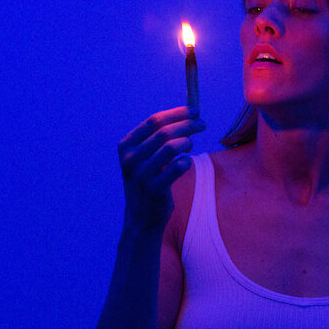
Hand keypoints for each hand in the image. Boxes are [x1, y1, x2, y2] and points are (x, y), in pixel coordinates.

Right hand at [117, 107, 205, 227]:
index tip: (195, 111)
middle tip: (202, 124)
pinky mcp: (154, 188)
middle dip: (188, 124)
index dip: (178, 113)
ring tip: (190, 146)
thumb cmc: (150, 181)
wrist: (142, 218)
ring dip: (188, 142)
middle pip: (165, 131)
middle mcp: (130, 159)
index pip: (154, 120)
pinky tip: (185, 163)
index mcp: (126, 146)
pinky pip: (179, 166)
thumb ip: (160, 137)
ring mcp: (141, 174)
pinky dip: (187, 162)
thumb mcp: (146, 158)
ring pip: (172, 146)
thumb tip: (189, 114)